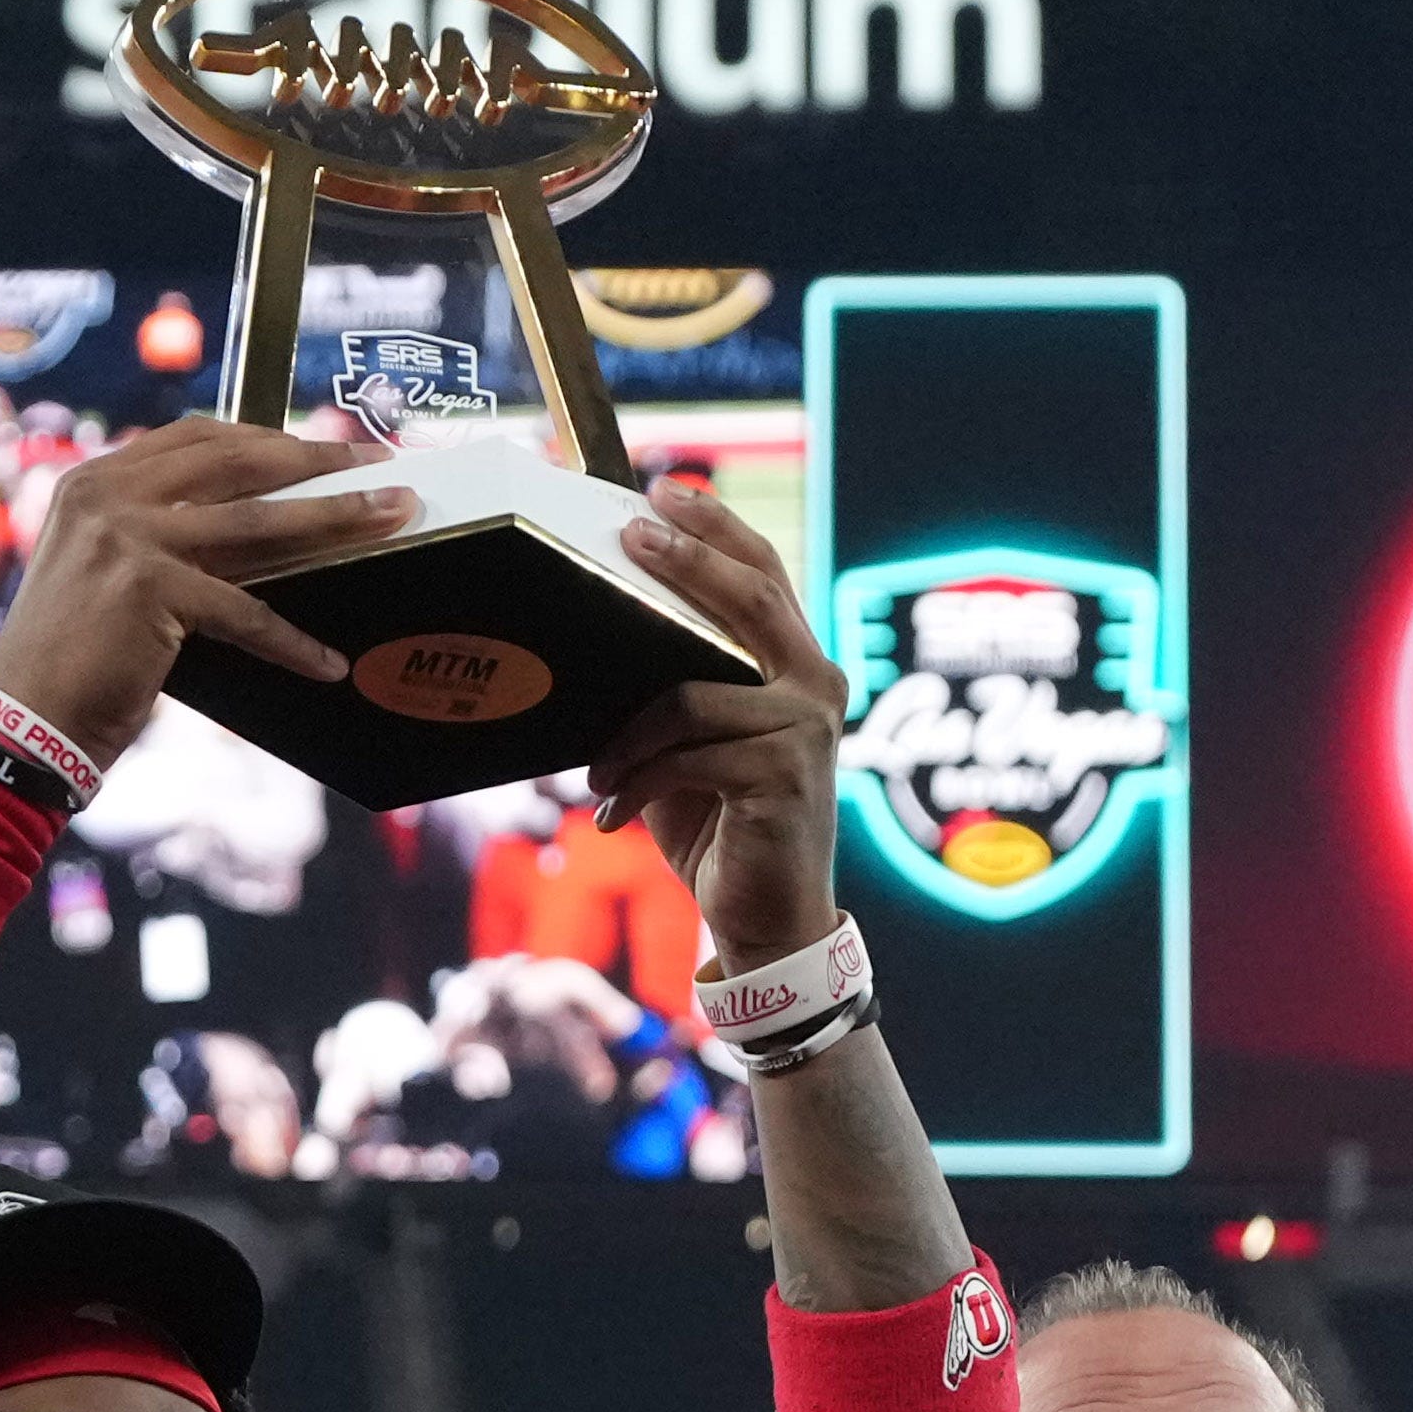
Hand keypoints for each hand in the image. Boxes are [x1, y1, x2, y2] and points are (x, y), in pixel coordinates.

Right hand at [0, 418, 405, 763]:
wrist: (21, 721)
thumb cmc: (70, 660)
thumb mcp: (104, 573)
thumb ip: (157, 536)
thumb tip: (255, 530)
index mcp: (95, 480)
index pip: (197, 438)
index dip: (267, 438)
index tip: (321, 449)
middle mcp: (108, 495)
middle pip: (237, 462)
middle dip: (318, 461)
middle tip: (381, 465)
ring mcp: (127, 537)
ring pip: (257, 523)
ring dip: (335, 518)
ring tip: (393, 517)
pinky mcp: (150, 590)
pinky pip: (244, 613)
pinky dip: (290, 642)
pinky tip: (328, 662)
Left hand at [588, 473, 850, 952]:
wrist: (767, 920)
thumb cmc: (722, 829)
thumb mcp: (690, 748)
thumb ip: (673, 692)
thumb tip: (597, 636)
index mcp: (797, 668)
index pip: (763, 575)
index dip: (716, 528)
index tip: (663, 491)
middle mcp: (816, 686)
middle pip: (749, 597)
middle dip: (685, 559)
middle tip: (629, 534)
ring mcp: (805, 728)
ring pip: (693, 694)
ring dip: (627, 735)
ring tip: (596, 771)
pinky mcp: (783, 775)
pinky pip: (687, 755)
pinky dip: (636, 784)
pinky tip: (612, 815)